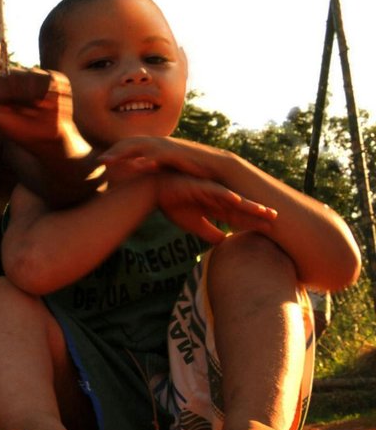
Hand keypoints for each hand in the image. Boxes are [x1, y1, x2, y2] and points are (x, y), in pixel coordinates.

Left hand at [0, 66, 74, 145]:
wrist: (50, 139)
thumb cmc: (21, 130)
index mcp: (3, 84)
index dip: (3, 97)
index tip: (10, 109)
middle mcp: (20, 76)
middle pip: (13, 77)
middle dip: (18, 98)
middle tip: (25, 111)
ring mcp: (38, 75)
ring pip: (29, 77)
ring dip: (32, 98)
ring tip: (36, 109)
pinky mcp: (56, 78)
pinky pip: (47, 81)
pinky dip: (46, 95)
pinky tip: (47, 105)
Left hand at [100, 136, 215, 180]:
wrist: (217, 167)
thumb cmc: (191, 170)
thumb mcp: (168, 169)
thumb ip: (152, 170)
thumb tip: (135, 179)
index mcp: (155, 147)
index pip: (129, 146)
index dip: (114, 153)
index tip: (98, 162)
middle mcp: (159, 144)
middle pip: (130, 143)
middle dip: (114, 151)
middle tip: (98, 161)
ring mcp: (168, 147)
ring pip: (140, 146)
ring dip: (123, 152)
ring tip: (108, 160)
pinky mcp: (179, 153)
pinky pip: (159, 154)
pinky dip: (147, 159)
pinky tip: (136, 165)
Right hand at [152, 172, 276, 243]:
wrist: (154, 191)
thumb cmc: (173, 205)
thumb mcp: (193, 224)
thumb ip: (209, 232)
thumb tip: (223, 243)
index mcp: (216, 206)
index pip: (239, 216)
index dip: (253, 222)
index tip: (270, 228)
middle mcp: (216, 197)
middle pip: (241, 206)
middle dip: (258, 212)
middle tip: (276, 217)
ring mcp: (209, 191)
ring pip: (232, 199)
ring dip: (247, 204)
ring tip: (262, 210)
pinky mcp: (199, 186)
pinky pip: (214, 190)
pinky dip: (225, 195)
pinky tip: (236, 200)